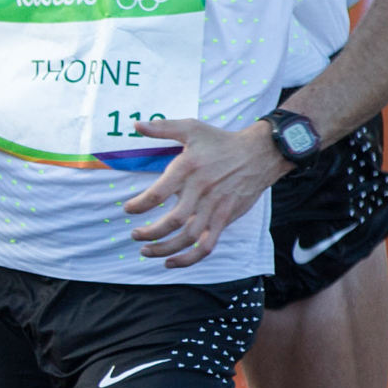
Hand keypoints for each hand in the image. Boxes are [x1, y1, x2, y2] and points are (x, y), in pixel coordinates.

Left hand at [123, 116, 290, 265]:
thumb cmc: (222, 141)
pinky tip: (171, 262)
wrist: (260, 153)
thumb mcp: (192, 128)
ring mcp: (214, 207)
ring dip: (164, 249)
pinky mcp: (225, 218)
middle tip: (135, 235)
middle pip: (172, 221)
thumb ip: (163, 128)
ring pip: (187, 237)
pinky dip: (188, 258)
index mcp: (188, 168)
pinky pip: (206, 245)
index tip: (128, 210)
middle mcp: (201, 190)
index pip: (158, 193)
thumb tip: (137, 125)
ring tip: (146, 251)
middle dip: (149, 233)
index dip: (139, 205)